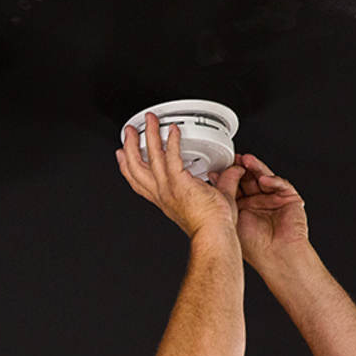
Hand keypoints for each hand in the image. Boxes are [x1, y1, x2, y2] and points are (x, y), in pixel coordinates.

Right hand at [116, 112, 246, 239]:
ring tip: (149, 121)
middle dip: (129, 147)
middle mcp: (162, 193)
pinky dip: (171, 141)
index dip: (127, 167)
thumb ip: (225, 181)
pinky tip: (173, 130)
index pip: (139, 181)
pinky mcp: (179, 183)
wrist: (214, 234)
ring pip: (149, 158)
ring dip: (148, 136)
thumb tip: (233, 171)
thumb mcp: (218, 199)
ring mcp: (168, 188)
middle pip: (135, 168)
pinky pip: (171, 157)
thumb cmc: (213, 225)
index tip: (122, 154)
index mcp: (165, 199)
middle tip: (129, 132)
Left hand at [209, 152, 310, 270]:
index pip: (236, 185)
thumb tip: (213, 178)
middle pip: (250, 179)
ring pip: (265, 178)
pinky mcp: (290, 199)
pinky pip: (281, 185)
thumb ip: (225, 196)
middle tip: (235, 159)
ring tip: (247, 161)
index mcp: (244, 206)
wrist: (275, 257)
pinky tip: (264, 180)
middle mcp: (259, 201)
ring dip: (256, 168)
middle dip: (242, 168)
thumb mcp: (233, 216)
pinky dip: (273, 181)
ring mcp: (275, 199)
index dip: (229, 176)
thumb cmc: (254, 245)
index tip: (220, 167)